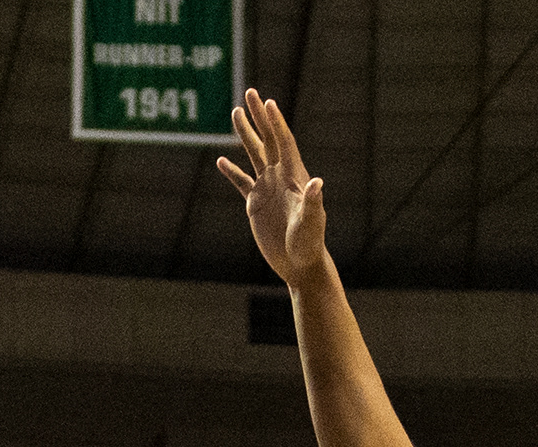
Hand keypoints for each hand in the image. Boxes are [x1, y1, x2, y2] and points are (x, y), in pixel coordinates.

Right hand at [216, 88, 329, 286]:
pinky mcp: (256, 204)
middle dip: (258, 116)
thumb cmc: (309, 244)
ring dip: (245, 134)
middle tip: (249, 92)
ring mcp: (267, 189)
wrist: (299, 263)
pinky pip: (241, 183)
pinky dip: (231, 172)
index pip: (284, 142)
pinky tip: (221, 162)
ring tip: (235, 112)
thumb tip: (317, 183)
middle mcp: (280, 177)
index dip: (276, 122)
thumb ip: (312, 202)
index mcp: (293, 176)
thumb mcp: (311, 223)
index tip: (267, 102)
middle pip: (268, 139)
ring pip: (254, 154)